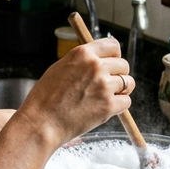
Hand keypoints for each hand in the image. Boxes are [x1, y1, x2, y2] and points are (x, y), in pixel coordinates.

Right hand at [17, 38, 133, 145]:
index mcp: (82, 54)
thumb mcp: (61, 68)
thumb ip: (82, 62)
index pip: (113, 45)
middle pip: (123, 65)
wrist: (42, 123)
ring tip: (106, 98)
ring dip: (121, 90)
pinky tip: (105, 109)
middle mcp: (95, 66)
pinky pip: (126, 102)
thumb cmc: (46, 98)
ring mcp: (104, 86)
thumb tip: (99, 61)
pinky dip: (119, 106)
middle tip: (108, 85)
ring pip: (128, 83)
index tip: (112, 64)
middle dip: (119, 75)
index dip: (115, 56)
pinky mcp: (108, 105)